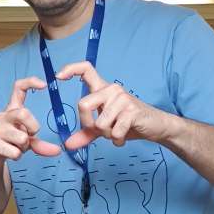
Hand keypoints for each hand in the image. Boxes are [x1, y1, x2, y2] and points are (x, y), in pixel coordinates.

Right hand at [0, 77, 60, 165]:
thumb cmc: (10, 141)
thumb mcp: (26, 138)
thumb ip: (41, 143)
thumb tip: (57, 151)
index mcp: (12, 109)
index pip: (18, 88)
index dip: (31, 82)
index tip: (44, 85)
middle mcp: (3, 116)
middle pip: (23, 113)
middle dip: (33, 127)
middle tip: (31, 134)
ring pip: (21, 138)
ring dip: (24, 147)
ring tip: (17, 147)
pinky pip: (15, 152)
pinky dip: (17, 156)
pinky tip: (11, 153)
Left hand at [58, 61, 173, 148]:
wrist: (155, 127)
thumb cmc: (128, 123)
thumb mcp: (104, 127)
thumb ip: (86, 133)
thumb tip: (68, 144)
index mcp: (102, 89)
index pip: (86, 69)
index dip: (70, 69)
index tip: (58, 77)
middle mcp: (111, 89)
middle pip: (83, 104)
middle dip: (88, 124)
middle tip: (100, 130)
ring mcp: (122, 98)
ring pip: (99, 123)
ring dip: (106, 135)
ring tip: (116, 132)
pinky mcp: (132, 111)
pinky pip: (114, 131)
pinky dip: (117, 140)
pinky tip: (123, 137)